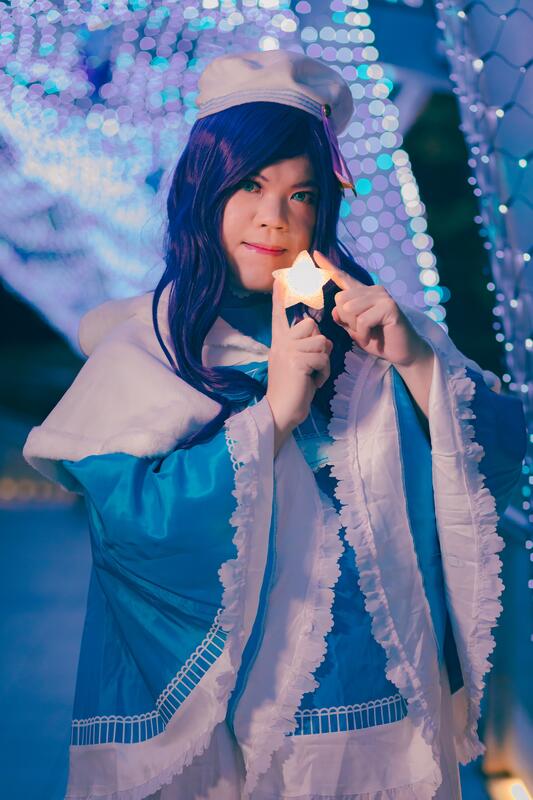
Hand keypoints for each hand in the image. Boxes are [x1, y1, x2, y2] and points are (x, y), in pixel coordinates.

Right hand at [266, 277, 332, 437]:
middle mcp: (281, 342)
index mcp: (279, 339)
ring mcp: (287, 351)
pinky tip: (312, 382)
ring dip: (323, 362)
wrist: (281, 411)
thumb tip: (322, 338)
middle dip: (320, 345)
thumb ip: (305, 346)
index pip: (281, 311)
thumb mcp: (297, 362)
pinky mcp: (296, 362)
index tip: (284, 273)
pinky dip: (323, 373)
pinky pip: (322, 358)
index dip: (284, 292)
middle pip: (311, 324)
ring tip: (312, 374)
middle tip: (311, 364)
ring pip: (320, 341)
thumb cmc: (293, 387)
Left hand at [313, 250, 432, 366]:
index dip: (329, 267)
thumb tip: (334, 311)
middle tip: (360, 330)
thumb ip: (343, 319)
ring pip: (349, 309)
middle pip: (340, 299)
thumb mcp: (355, 331)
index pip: (343, 277)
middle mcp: (373, 290)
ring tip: (368, 334)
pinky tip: (371, 338)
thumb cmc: (378, 341)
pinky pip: (363, 320)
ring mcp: (382, 296)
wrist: (402, 352)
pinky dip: (363, 334)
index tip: (315, 254)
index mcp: (363, 294)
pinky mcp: (389, 307)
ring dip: (355, 328)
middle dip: (345, 320)